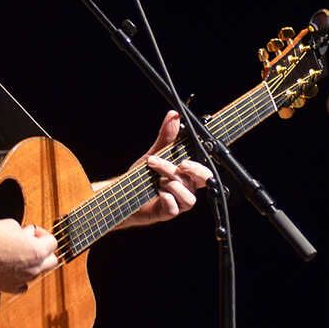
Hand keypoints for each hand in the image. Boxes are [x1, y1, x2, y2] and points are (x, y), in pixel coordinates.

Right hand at [0, 218, 58, 292]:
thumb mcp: (13, 225)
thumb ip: (26, 233)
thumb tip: (27, 236)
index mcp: (37, 251)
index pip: (53, 243)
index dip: (42, 234)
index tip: (32, 232)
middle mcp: (33, 268)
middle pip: (52, 261)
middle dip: (44, 251)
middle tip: (30, 244)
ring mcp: (23, 280)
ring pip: (37, 273)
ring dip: (31, 263)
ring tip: (15, 253)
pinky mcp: (9, 288)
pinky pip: (23, 285)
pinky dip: (21, 278)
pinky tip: (11, 268)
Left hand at [108, 111, 213, 228]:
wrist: (123, 194)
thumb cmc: (142, 176)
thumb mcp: (154, 154)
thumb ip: (166, 138)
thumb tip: (173, 115)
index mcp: (188, 175)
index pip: (205, 171)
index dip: (201, 166)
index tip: (185, 159)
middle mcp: (187, 189)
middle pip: (203, 181)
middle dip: (192, 170)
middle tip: (179, 164)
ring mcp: (179, 202)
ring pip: (188, 195)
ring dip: (172, 183)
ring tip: (157, 179)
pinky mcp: (169, 212)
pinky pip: (175, 208)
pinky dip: (166, 198)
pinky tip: (157, 192)